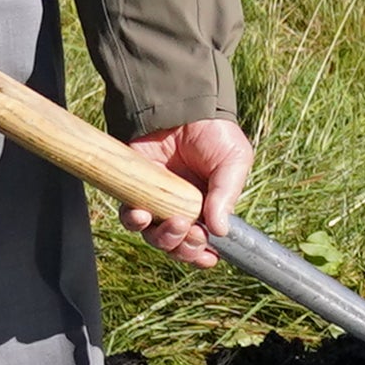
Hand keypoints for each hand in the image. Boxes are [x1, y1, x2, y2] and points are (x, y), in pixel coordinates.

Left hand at [131, 118, 250, 262]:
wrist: (182, 106)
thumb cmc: (214, 134)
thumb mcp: (234, 161)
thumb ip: (227, 194)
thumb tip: (220, 231)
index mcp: (209, 208)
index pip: (204, 242)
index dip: (203, 255)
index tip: (207, 257)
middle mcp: (182, 209)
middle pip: (177, 245)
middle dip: (185, 248)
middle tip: (193, 233)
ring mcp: (157, 202)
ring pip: (154, 237)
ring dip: (164, 239)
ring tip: (174, 223)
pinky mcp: (134, 191)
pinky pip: (130, 217)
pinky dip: (134, 221)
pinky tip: (143, 215)